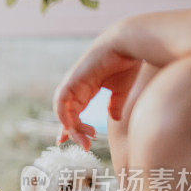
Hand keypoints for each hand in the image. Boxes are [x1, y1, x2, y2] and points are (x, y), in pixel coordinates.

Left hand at [53, 25, 140, 150]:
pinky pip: (61, 102)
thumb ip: (114, 105)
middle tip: (85, 145)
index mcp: (86, 89)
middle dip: (74, 132)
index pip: (74, 112)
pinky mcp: (72, 80)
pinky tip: (72, 126)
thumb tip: (114, 119)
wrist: (129, 44)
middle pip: (67, 115)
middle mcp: (76, 88)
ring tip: (86, 138)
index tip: (82, 142)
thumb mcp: (119, 91)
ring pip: (63, 111)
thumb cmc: (127, 63)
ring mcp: (72, 83)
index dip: (74, 128)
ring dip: (72, 127)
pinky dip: (64, 115)